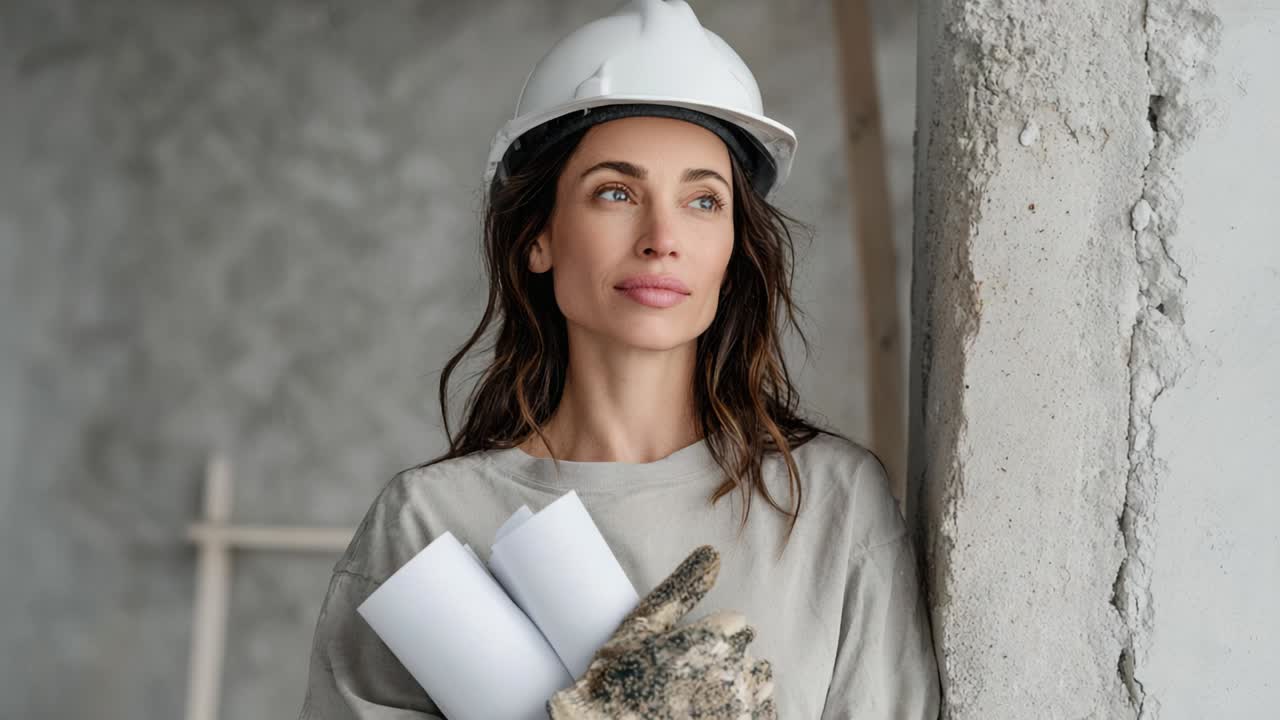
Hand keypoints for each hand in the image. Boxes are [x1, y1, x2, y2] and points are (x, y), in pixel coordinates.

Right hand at [546, 545, 776, 718]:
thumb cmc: (616, 676)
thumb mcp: (645, 623)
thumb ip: (684, 587)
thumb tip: (713, 553)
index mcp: (716, 640)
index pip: (738, 624)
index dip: (710, 635)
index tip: (686, 651)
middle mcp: (734, 675)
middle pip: (748, 654)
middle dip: (723, 659)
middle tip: (685, 676)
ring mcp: (739, 711)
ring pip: (759, 684)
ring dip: (738, 685)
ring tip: (700, 695)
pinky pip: (762, 715)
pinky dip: (744, 712)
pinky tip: (711, 712)